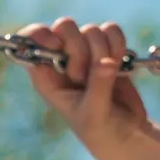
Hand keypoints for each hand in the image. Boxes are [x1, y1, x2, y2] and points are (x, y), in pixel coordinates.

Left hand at [18, 17, 150, 159]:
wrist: (127, 132)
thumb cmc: (101, 131)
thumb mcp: (94, 114)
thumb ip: (98, 87)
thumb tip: (107, 61)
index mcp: (47, 76)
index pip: (32, 40)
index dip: (41, 35)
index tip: (56, 44)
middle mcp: (64, 60)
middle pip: (64, 27)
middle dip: (79, 47)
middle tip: (84, 75)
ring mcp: (87, 52)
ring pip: (91, 29)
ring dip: (103, 49)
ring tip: (108, 75)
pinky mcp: (109, 49)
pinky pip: (112, 30)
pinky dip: (119, 43)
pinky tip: (121, 64)